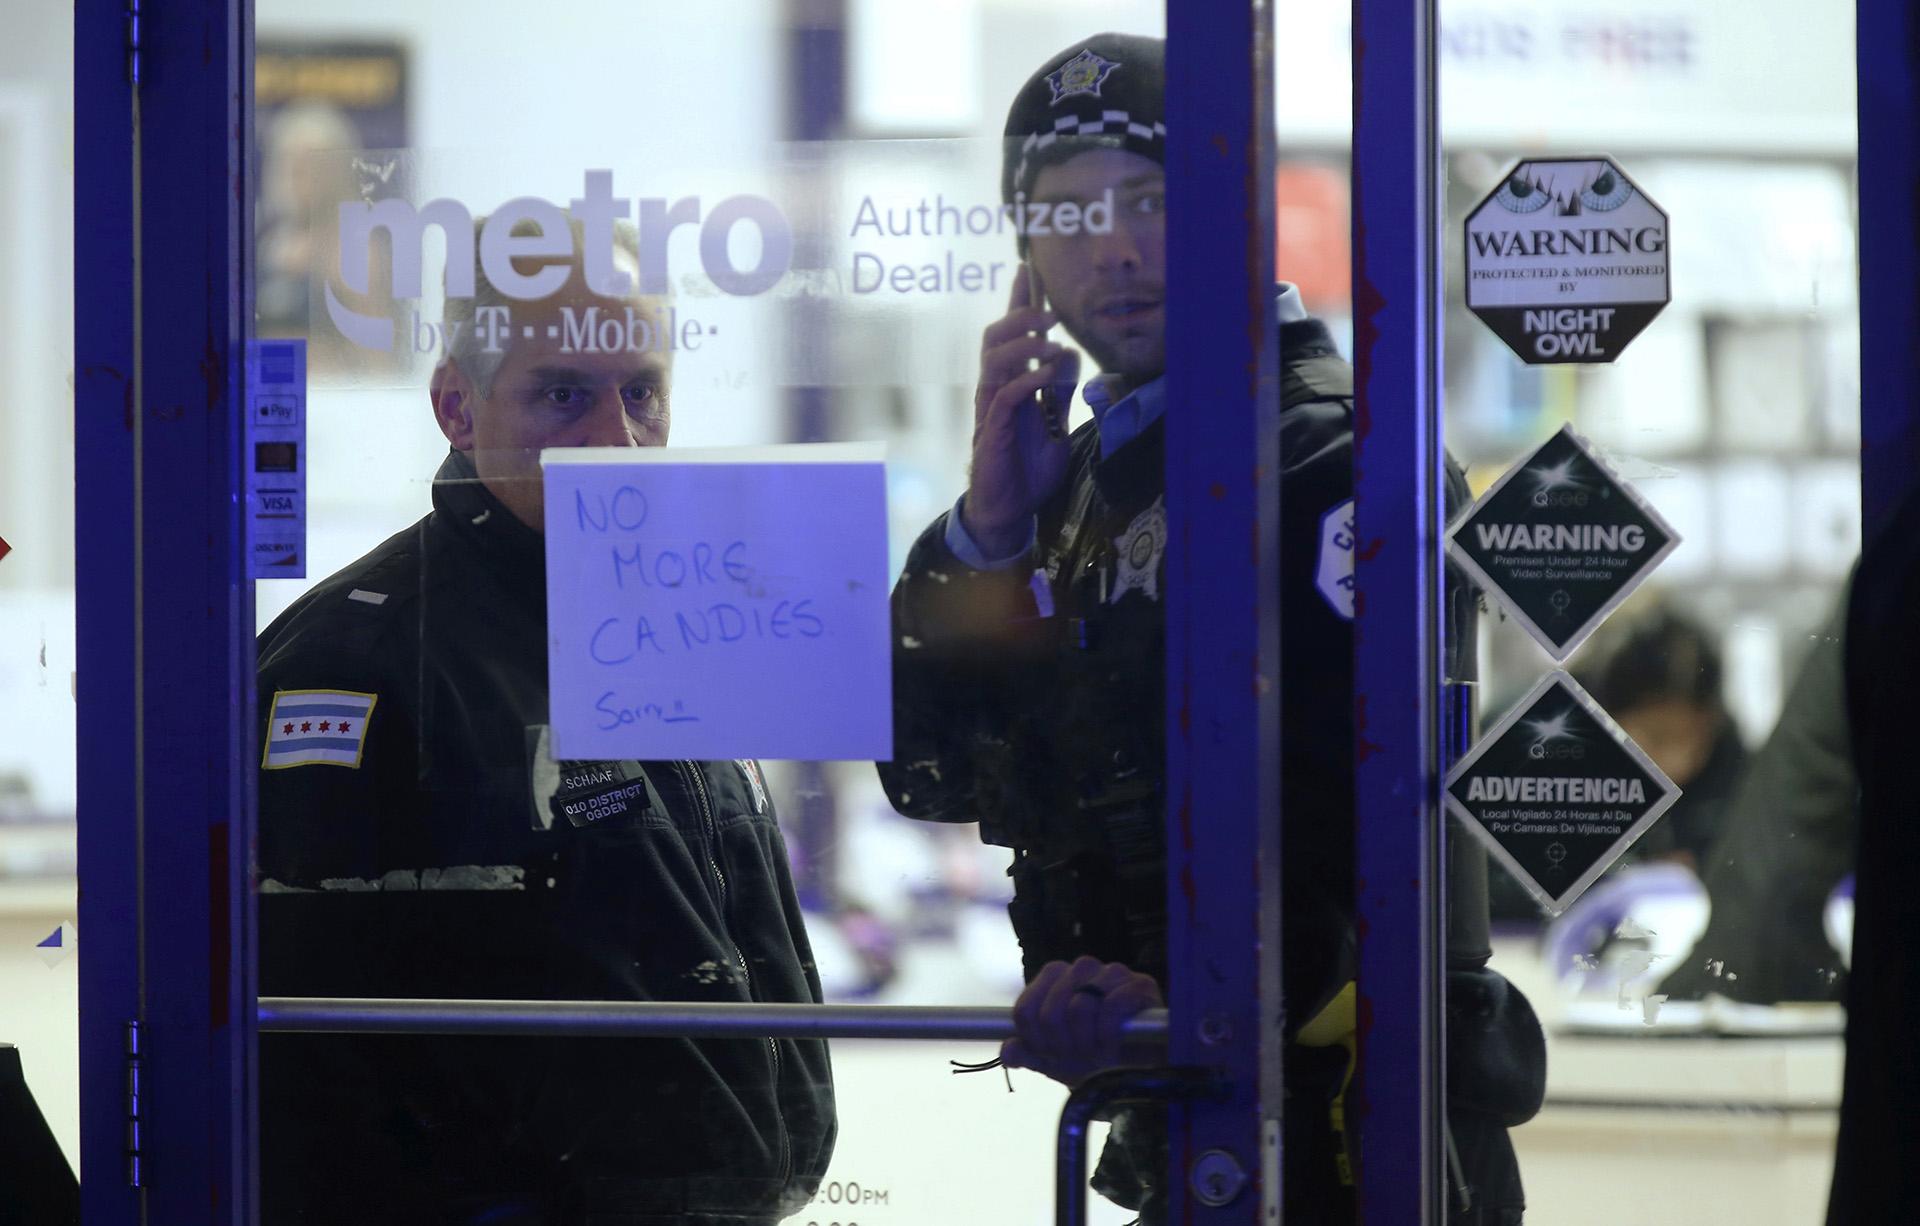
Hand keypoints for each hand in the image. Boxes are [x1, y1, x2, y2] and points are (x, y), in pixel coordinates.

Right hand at [962, 263, 1074, 557]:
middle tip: (1050, 311)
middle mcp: (995, 389)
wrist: (1011, 510)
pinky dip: (1026, 379)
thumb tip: (1067, 354)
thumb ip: (1059, 391)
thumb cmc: (1028, 469)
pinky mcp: (991, 429)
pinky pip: (1004, 394)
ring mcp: (990, 407)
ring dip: (1024, 343)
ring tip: (1051, 341)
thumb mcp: (1055, 424)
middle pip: (994, 335)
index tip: (1028, 271)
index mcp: (1009, 383)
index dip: (1017, 301)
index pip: (1010, 334)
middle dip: (1021, 315)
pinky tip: (1046, 375)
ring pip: (994, 358)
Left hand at [1001, 956, 1163, 1087]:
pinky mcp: (1140, 984)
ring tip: (1097, 1055)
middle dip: (1061, 1047)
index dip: (1035, 1042)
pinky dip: (1108, 1035)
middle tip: (1078, 1059)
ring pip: (1080, 1006)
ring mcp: (1112, 972)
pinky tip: (1112, 1048)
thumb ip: (1028, 1053)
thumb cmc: (1093, 1056)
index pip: (1026, 1009)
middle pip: (1050, 1011)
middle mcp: (1081, 968)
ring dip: (1086, 1043)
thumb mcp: (1054, 1060)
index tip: (1050, 1056)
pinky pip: (1112, 1006)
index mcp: (1054, 977)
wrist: (1138, 1066)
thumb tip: (1008, 1051)